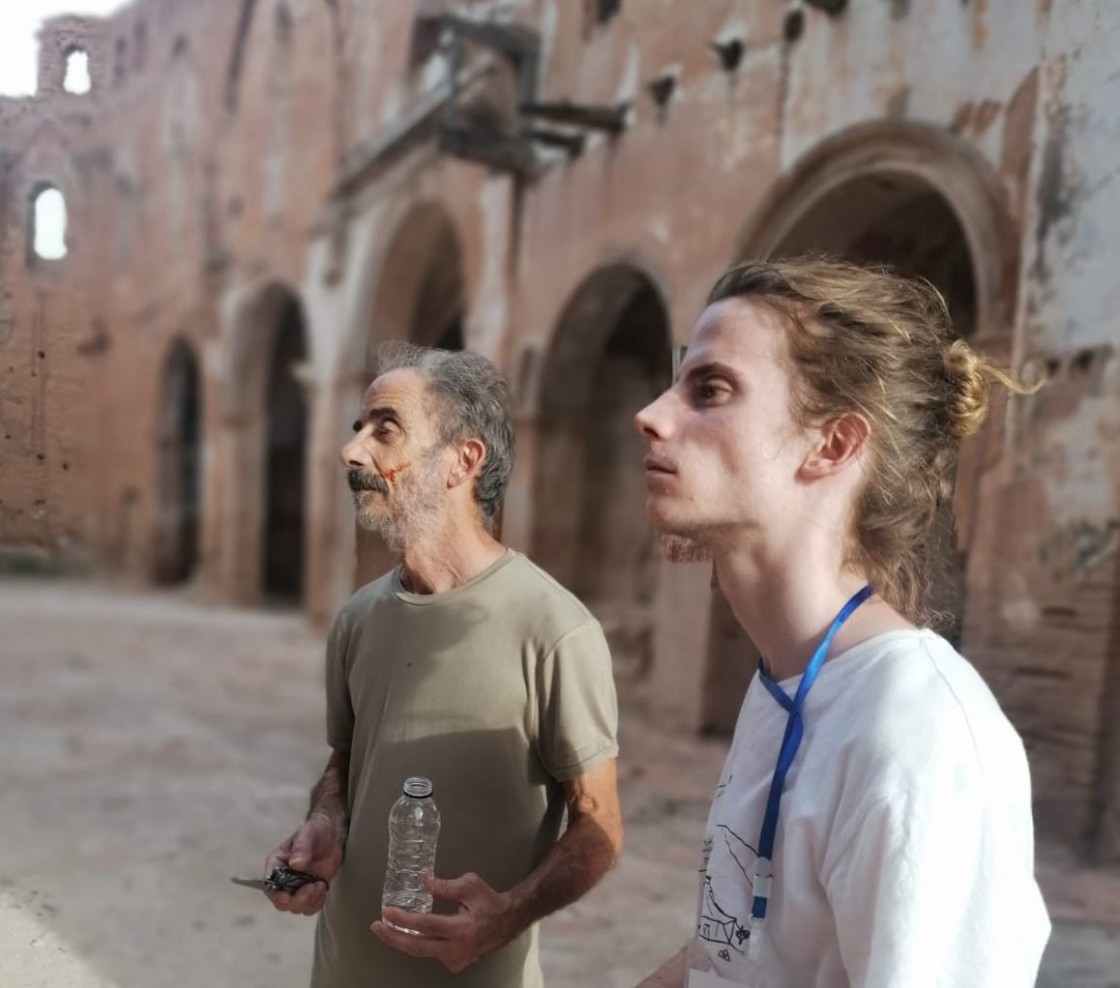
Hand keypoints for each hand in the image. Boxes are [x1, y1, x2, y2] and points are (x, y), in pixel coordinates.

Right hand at [264, 814, 344, 915]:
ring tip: (320, 885)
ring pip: (297, 908)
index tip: (289, 895)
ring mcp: (297, 887)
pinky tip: (322, 887)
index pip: (269, 886)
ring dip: (309, 901)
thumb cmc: (314, 831)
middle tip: (313, 887)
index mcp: (276, 865)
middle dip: (297, 900)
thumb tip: (295, 864)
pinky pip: (310, 907)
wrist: (330, 834)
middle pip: (282, 903)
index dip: (277, 896)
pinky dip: (317, 902)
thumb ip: (301, 848)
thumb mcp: (307, 834)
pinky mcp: (310, 892)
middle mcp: (283, 879)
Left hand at [370, 872, 519, 972]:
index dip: (403, 919)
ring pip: (422, 952)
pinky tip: (412, 932)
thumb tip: (423, 880)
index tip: (386, 912)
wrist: (509, 922)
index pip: (426, 925)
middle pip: (417, 947)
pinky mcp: (456, 964)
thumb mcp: (470, 885)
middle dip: (393, 938)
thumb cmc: (489, 901)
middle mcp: (458, 949)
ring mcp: (456, 960)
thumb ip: (445, 886)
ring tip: (387, 928)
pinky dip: (420, 942)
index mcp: (462, 928)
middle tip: (376, 927)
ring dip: (403, 940)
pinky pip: (432, 952)